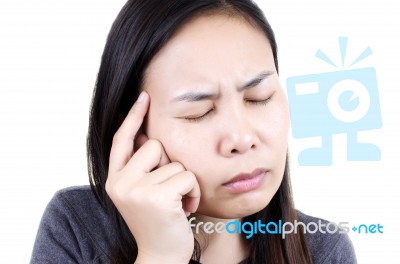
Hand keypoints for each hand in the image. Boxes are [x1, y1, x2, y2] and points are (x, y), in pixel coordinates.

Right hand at [106, 92, 200, 263]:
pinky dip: (193, 193)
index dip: (133, 118)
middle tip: (168, 192)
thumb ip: (143, 165)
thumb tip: (150, 136)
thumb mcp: (144, 192)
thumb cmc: (158, 221)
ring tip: (177, 204)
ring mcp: (136, 190)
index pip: (122, 140)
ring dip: (184, 183)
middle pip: (156, 146)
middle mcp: (120, 182)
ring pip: (176, 163)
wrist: (161, 256)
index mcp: (115, 179)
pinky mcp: (157, 197)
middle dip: (170, 166)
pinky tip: (185, 210)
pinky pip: (187, 176)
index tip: (144, 98)